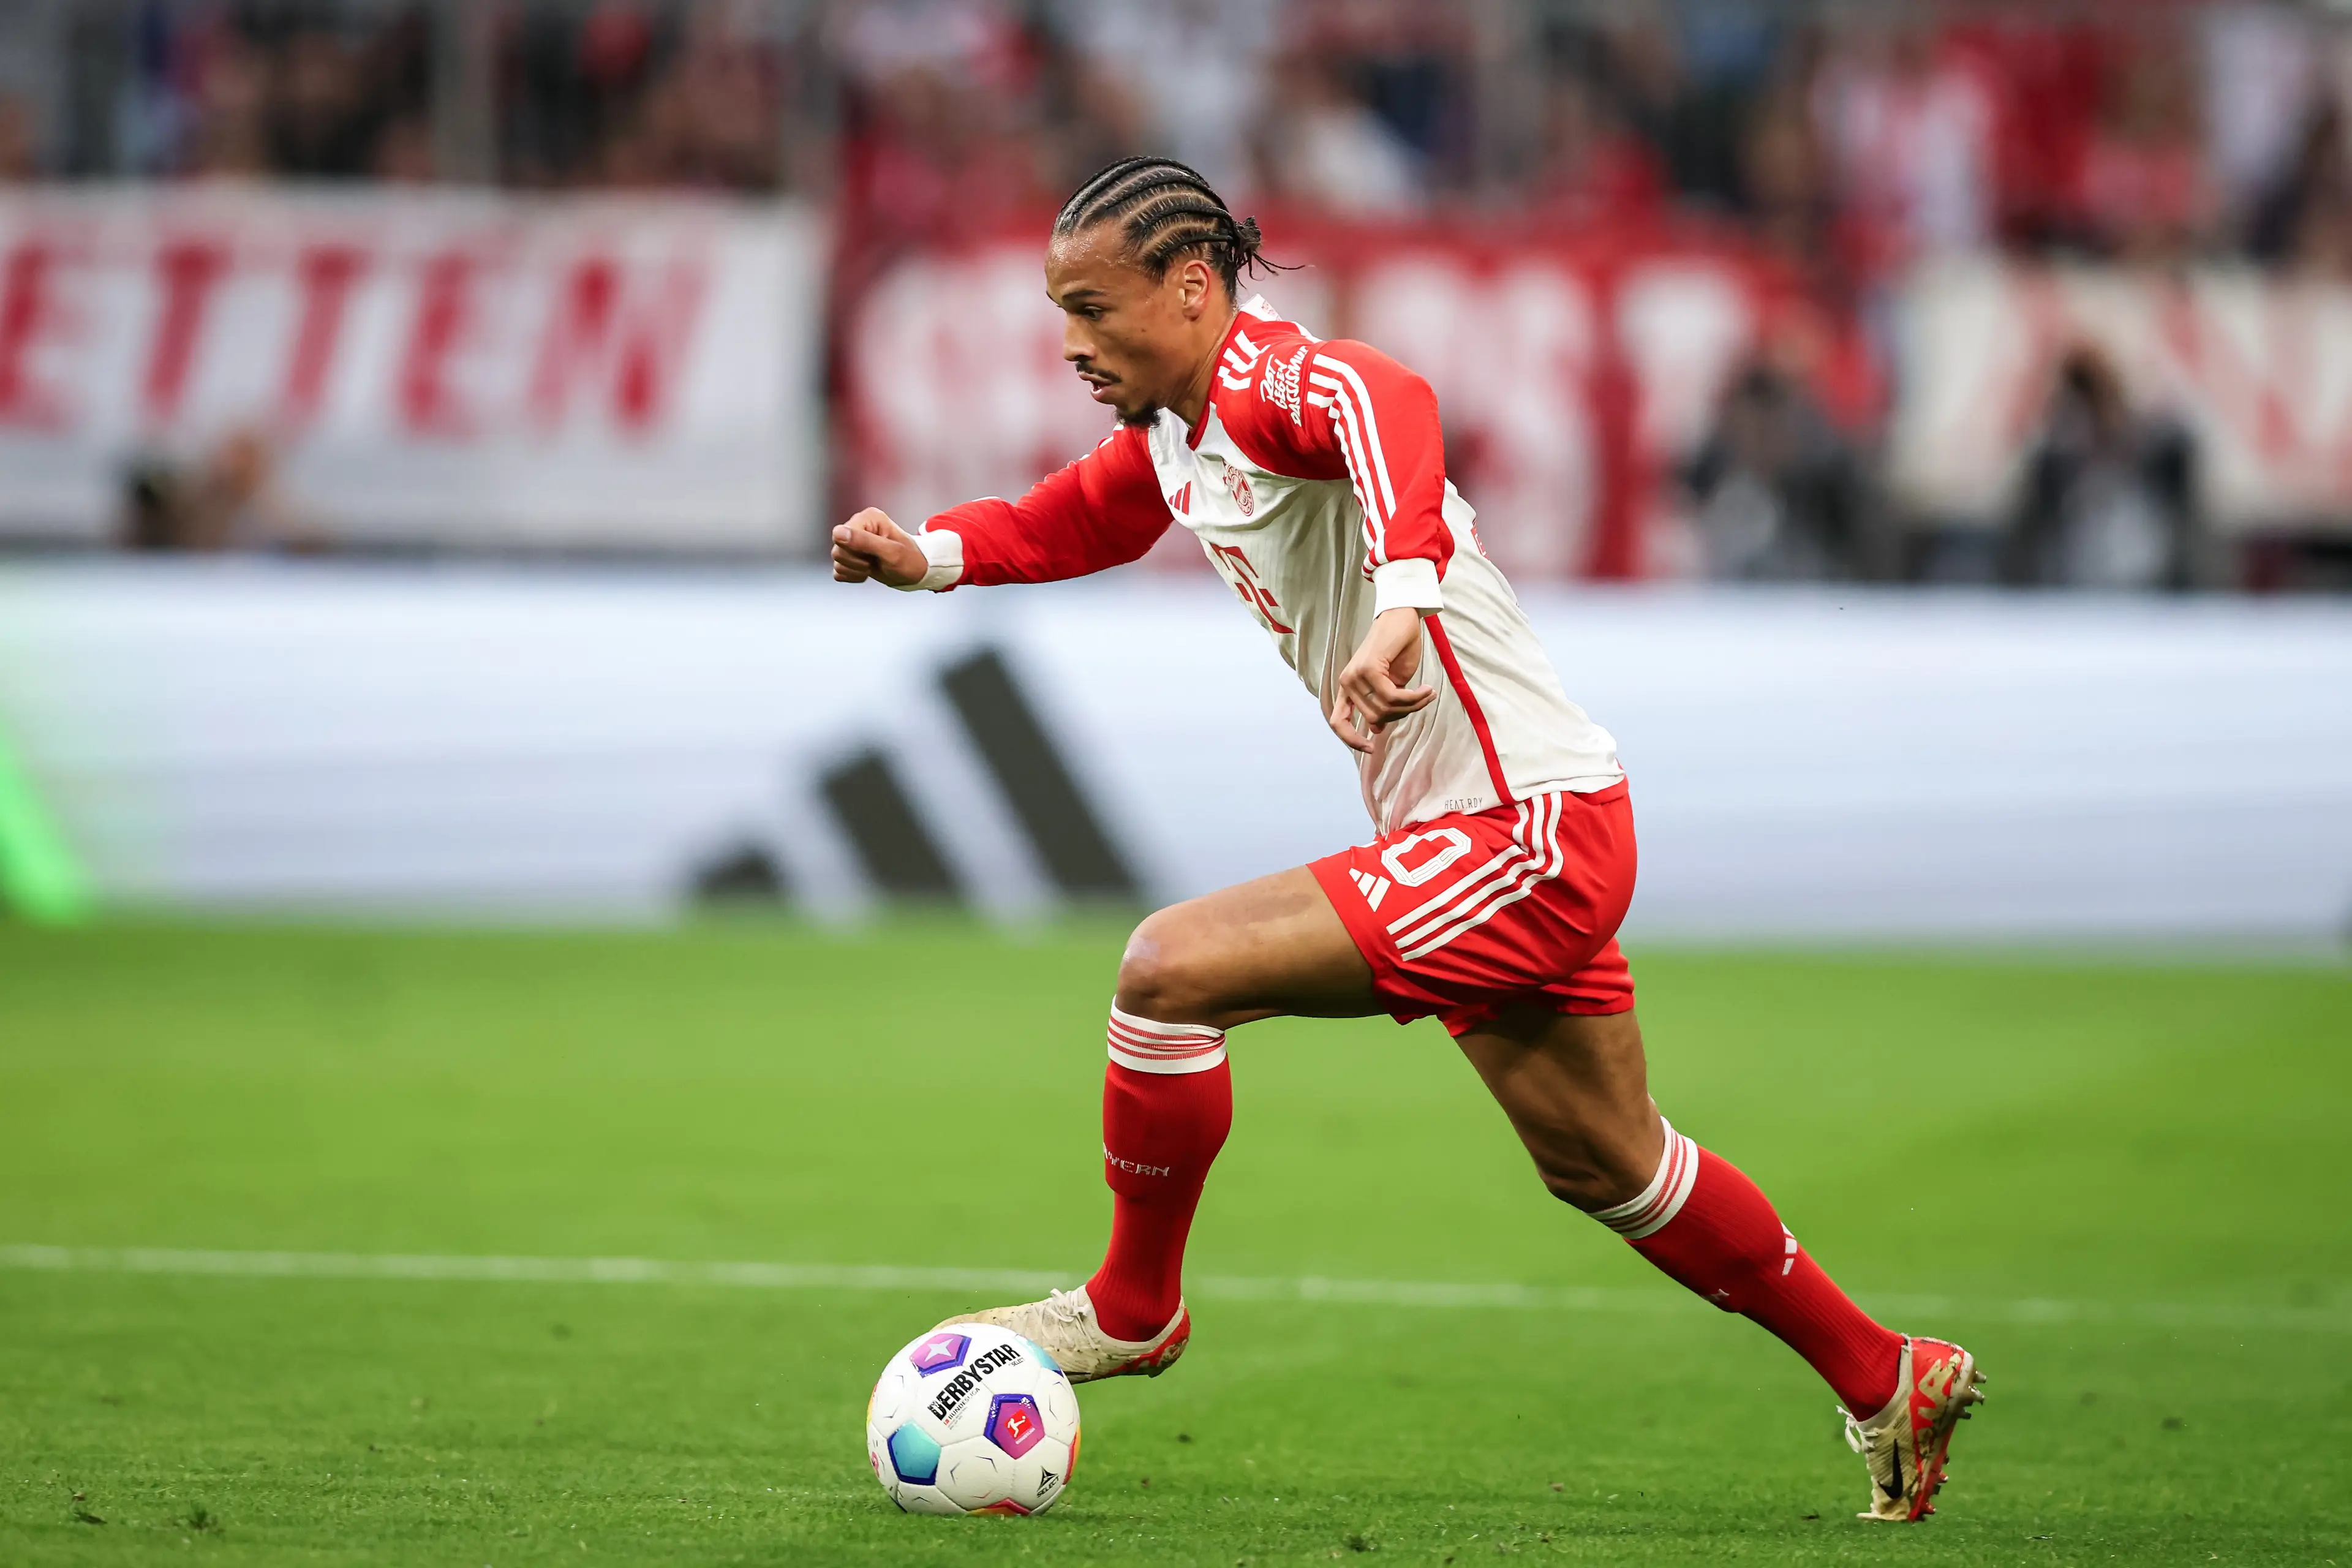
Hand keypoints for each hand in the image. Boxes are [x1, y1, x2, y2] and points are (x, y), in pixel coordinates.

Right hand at [831, 508, 927, 586]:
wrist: (915, 573)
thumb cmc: (909, 559)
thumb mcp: (890, 551)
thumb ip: (864, 541)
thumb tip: (838, 533)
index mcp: (866, 518)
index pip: (839, 535)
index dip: (854, 550)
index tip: (872, 554)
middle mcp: (857, 527)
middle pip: (837, 550)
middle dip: (856, 563)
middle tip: (874, 562)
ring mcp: (852, 543)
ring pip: (837, 561)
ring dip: (855, 570)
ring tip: (872, 567)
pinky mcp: (850, 558)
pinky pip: (838, 571)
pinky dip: (852, 576)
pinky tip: (866, 573)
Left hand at [1328, 606, 1435, 753]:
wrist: (1401, 618)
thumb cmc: (1398, 648)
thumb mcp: (1391, 683)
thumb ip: (1382, 705)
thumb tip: (1377, 729)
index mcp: (1347, 687)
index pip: (1338, 722)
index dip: (1351, 740)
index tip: (1371, 749)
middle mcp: (1346, 682)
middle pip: (1375, 718)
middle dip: (1402, 714)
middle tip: (1421, 701)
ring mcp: (1355, 675)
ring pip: (1385, 709)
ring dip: (1412, 706)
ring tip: (1427, 694)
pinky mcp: (1369, 669)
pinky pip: (1393, 697)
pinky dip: (1413, 698)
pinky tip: (1427, 690)